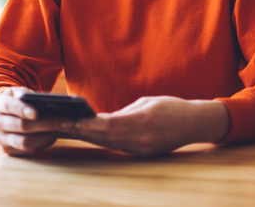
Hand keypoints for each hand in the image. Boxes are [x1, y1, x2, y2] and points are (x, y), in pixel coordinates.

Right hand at [0, 87, 69, 155]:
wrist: (7, 112)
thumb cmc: (19, 100)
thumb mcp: (22, 92)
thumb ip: (30, 95)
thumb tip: (50, 102)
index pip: (8, 106)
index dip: (22, 110)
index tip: (36, 113)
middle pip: (21, 126)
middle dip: (45, 123)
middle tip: (65, 120)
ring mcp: (0, 138)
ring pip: (25, 142)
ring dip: (47, 135)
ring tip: (63, 128)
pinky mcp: (7, 150)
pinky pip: (28, 150)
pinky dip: (44, 142)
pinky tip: (54, 135)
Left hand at [63, 96, 229, 156]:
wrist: (196, 123)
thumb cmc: (172, 107)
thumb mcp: (147, 102)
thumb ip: (124, 112)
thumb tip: (100, 118)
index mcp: (142, 122)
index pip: (107, 125)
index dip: (86, 123)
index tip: (68, 119)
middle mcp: (140, 139)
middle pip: (103, 137)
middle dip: (80, 131)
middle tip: (59, 125)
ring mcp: (141, 148)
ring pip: (108, 143)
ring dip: (87, 137)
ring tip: (67, 130)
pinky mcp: (143, 153)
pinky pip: (118, 146)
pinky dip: (101, 141)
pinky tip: (88, 136)